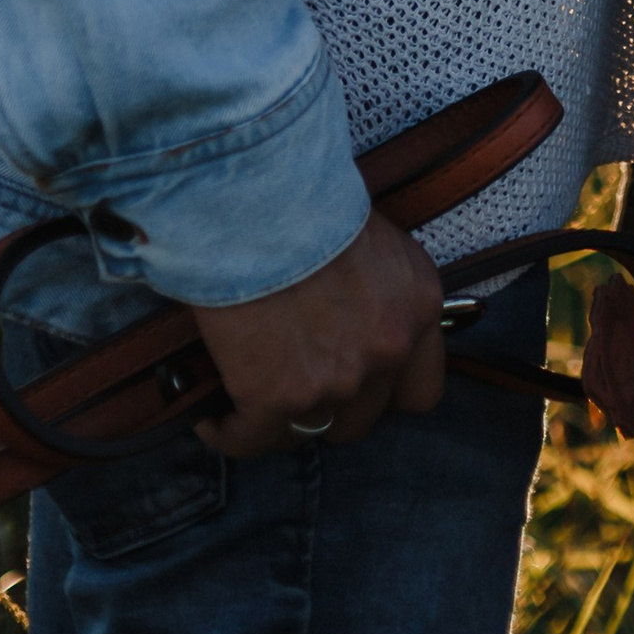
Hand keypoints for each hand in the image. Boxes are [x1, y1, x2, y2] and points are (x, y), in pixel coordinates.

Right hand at [190, 205, 444, 452]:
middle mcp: (387, 351)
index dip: (385, 393)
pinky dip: (227, 430)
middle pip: (361, 420)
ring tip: (249, 397)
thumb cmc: (307, 197)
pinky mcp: (277, 397)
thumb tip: (351, 318)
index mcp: (417, 307)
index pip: (421, 391)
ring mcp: (336, 381)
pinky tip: (211, 416)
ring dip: (280, 420)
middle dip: (330, 406)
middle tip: (297, 382)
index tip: (359, 383)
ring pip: (306, 432)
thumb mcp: (373, 241)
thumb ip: (378, 292)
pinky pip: (250, 440)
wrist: (259, 194)